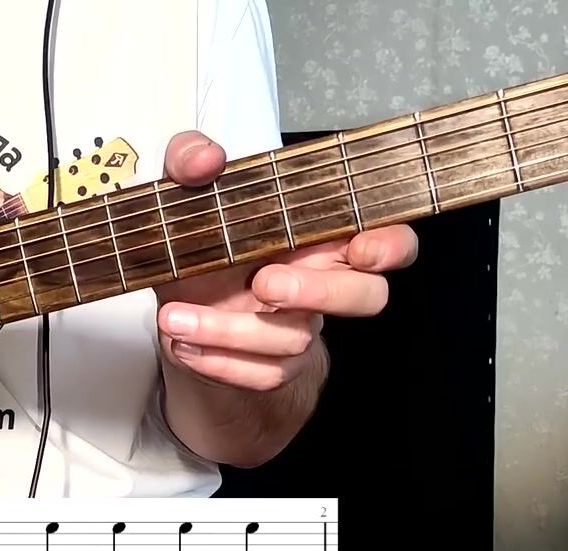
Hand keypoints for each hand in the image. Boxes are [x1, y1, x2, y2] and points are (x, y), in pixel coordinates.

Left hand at [154, 131, 418, 391]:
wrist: (179, 307)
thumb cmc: (203, 243)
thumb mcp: (186, 192)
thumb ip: (189, 160)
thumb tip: (207, 158)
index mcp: (322, 236)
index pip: (390, 240)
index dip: (391, 246)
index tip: (361, 248)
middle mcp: (323, 283)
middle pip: (366, 297)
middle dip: (319, 292)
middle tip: (264, 283)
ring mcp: (300, 328)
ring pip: (295, 338)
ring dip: (231, 330)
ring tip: (176, 317)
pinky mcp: (272, 366)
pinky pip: (263, 374)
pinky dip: (219, 362)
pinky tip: (182, 342)